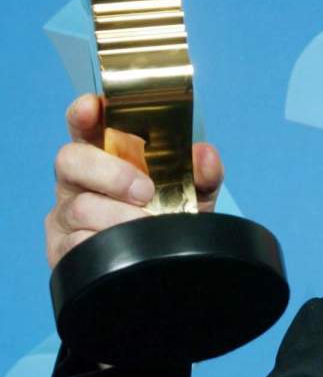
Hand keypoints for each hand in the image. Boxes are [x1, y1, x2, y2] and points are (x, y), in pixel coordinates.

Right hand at [45, 94, 224, 269]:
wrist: (165, 269)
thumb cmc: (170, 220)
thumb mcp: (194, 196)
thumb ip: (203, 175)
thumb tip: (205, 155)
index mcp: (105, 158)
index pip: (84, 126)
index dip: (84, 113)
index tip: (93, 107)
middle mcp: (78, 182)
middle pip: (70, 160)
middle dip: (110, 173)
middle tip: (145, 192)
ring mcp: (66, 215)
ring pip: (79, 207)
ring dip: (119, 217)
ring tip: (148, 226)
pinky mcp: (62, 248)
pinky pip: (76, 243)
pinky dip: (107, 243)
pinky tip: (127, 248)